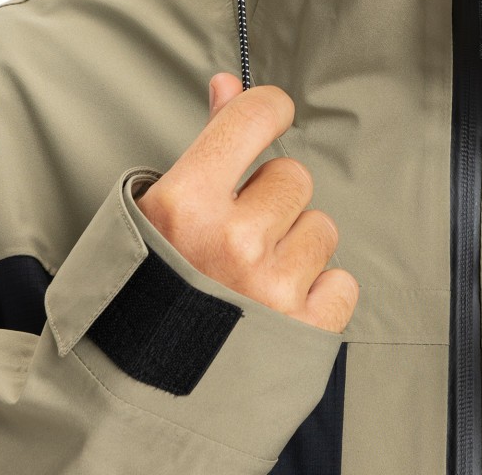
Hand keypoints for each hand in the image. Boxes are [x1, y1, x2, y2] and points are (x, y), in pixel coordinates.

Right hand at [137, 72, 358, 332]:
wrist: (139, 397)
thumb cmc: (149, 291)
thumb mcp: (158, 212)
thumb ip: (206, 143)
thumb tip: (230, 84)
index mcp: (186, 203)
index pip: (256, 115)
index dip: (268, 110)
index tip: (268, 118)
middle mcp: (233, 240)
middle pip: (295, 176)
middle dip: (272, 202)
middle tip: (235, 240)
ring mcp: (273, 286)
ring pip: (322, 227)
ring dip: (295, 250)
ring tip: (252, 280)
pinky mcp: (307, 330)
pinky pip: (342, 280)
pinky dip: (318, 295)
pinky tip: (278, 309)